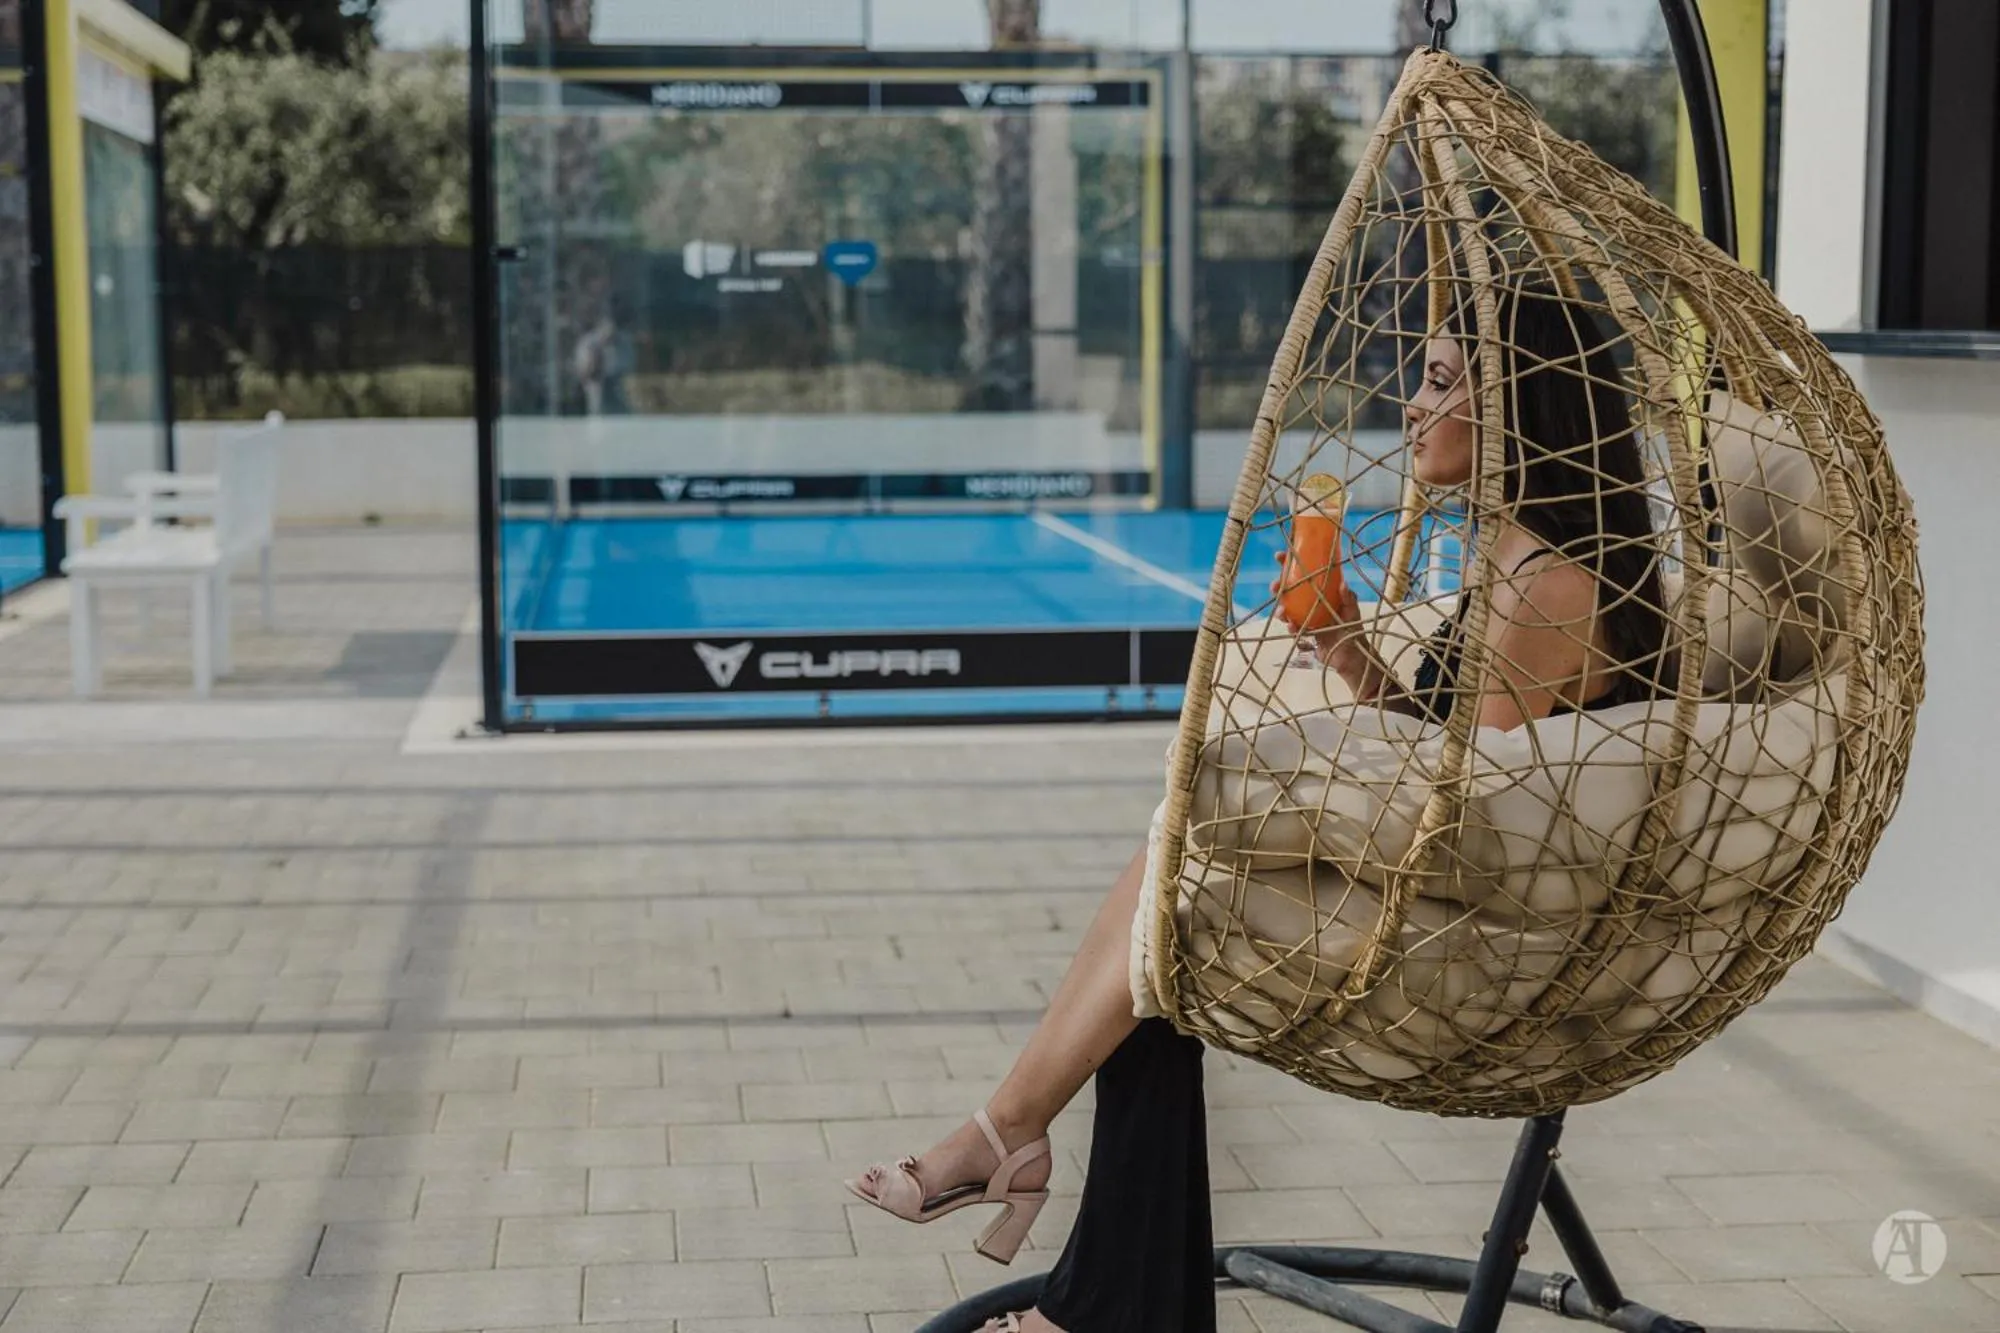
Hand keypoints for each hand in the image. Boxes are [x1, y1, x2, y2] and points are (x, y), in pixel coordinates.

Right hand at [1270, 553, 1365, 670]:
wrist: (1350, 657)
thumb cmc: (1354, 629)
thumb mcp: (1352, 611)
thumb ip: (1348, 598)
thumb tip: (1343, 584)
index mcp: (1321, 592)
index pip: (1304, 573)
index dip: (1290, 564)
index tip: (1280, 556)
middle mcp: (1311, 602)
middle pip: (1290, 590)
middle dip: (1279, 587)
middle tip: (1275, 586)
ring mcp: (1306, 617)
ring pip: (1287, 608)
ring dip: (1281, 609)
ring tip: (1282, 612)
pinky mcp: (1303, 632)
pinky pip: (1292, 627)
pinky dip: (1290, 626)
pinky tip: (1292, 627)